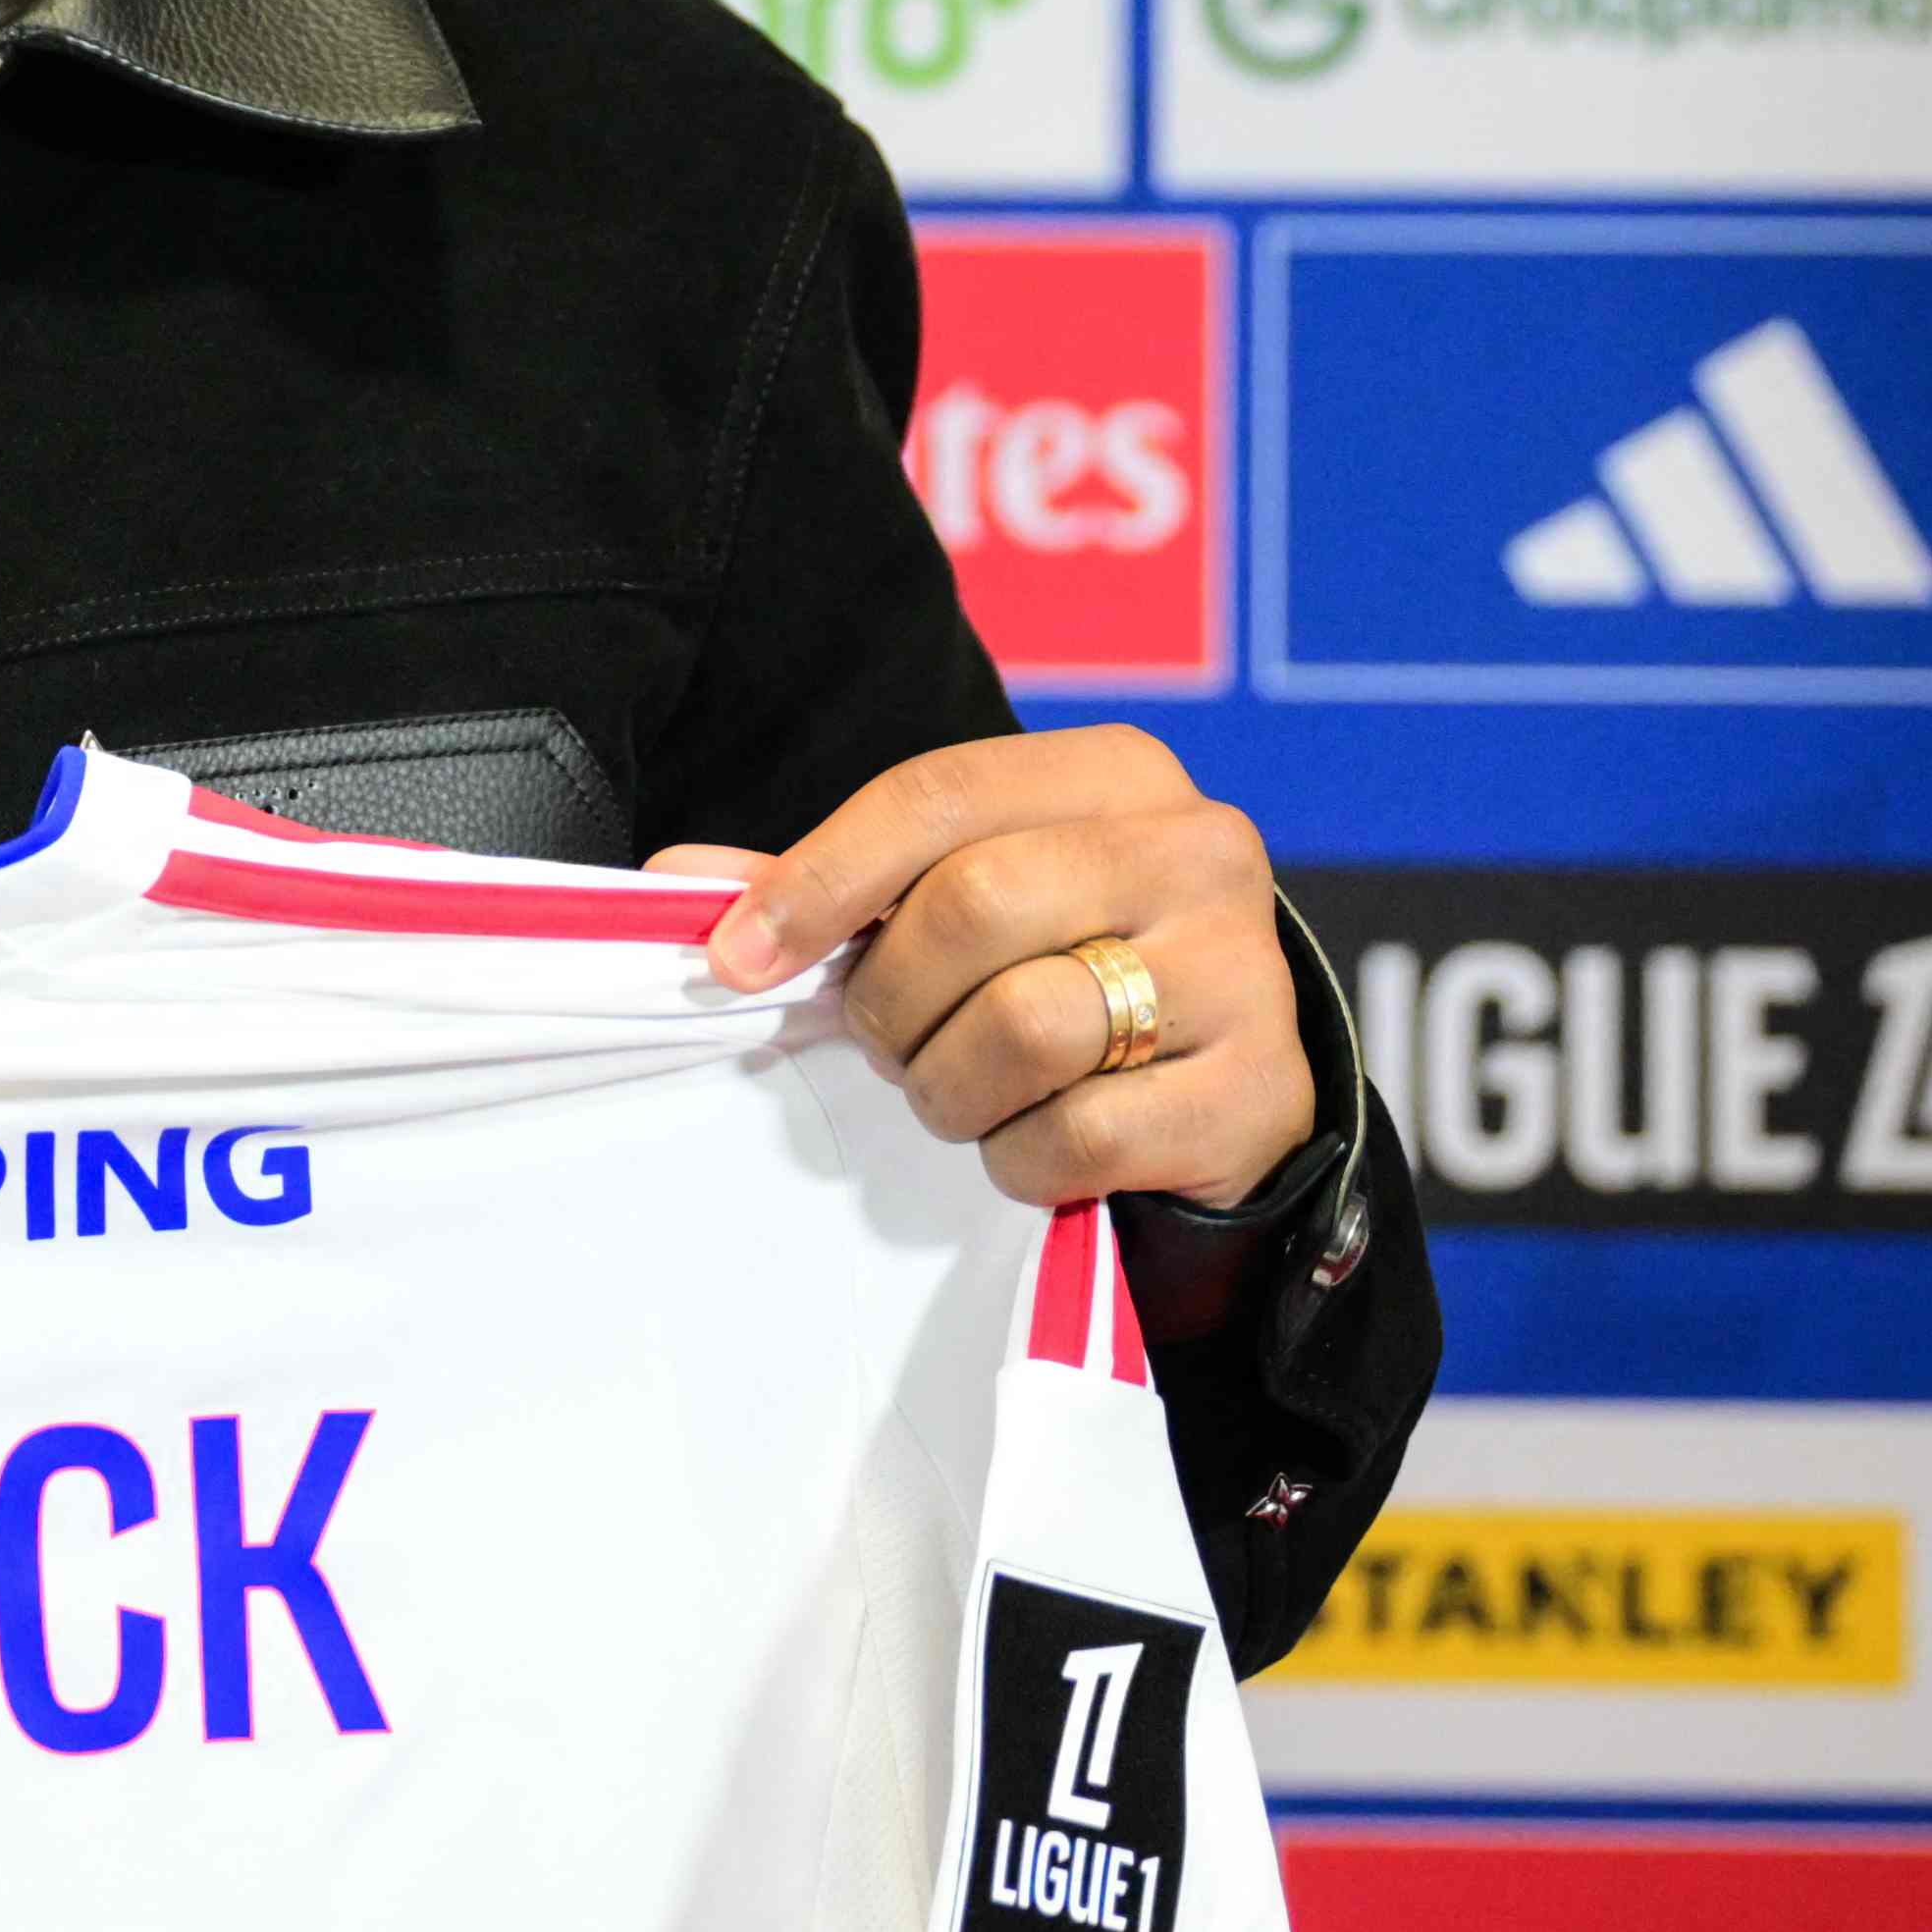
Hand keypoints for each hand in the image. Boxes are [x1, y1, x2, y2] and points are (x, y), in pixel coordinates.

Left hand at [655, 727, 1305, 1214]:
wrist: (1234, 1080)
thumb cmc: (1078, 968)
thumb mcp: (974, 901)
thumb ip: (838, 887)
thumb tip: (676, 877)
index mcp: (1119, 775)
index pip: (938, 794)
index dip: (820, 877)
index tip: (738, 958)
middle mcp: (1197, 852)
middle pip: (971, 906)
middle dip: (893, 998)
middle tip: (890, 1040)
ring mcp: (1240, 972)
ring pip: (1024, 1026)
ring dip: (952, 1086)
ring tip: (962, 1088)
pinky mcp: (1255, 1092)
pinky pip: (1078, 1134)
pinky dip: (1021, 1156)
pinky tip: (1034, 1138)